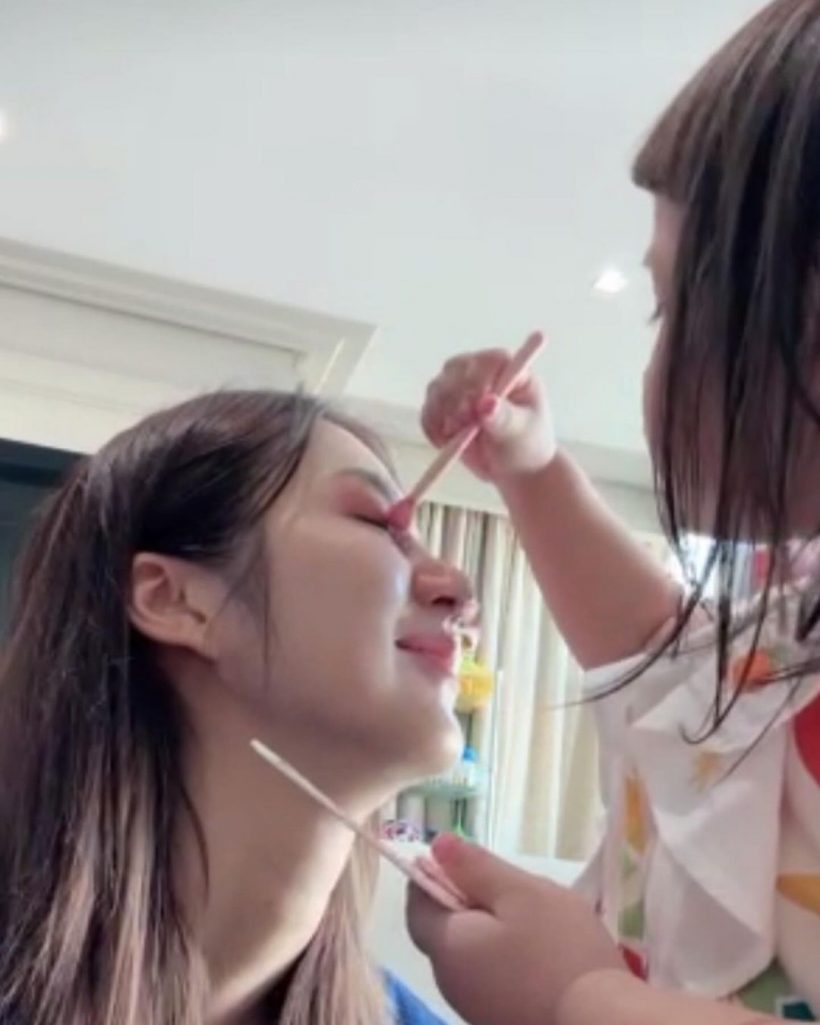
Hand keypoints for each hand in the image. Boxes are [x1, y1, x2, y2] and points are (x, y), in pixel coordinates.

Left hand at [406, 835, 625, 1024]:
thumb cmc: (559, 951)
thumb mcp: (521, 893)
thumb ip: (476, 868)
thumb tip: (436, 845)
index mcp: (446, 947)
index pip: (417, 905)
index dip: (433, 875)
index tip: (467, 862)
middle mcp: (450, 984)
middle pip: (445, 931)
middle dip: (470, 902)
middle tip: (514, 888)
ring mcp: (476, 1009)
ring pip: (472, 956)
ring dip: (493, 932)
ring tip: (538, 920)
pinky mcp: (501, 1021)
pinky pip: (493, 979)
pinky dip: (508, 960)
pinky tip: (545, 955)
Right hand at [421, 344, 556, 481]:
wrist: (513, 467)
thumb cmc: (527, 445)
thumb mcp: (521, 433)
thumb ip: (505, 418)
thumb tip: (488, 403)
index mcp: (509, 368)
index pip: (488, 361)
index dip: (478, 381)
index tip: (477, 407)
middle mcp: (480, 371)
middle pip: (454, 371)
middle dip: (454, 399)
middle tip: (464, 423)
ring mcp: (458, 388)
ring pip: (436, 389)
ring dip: (440, 414)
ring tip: (457, 436)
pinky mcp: (442, 408)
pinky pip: (427, 411)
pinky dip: (432, 428)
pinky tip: (445, 442)